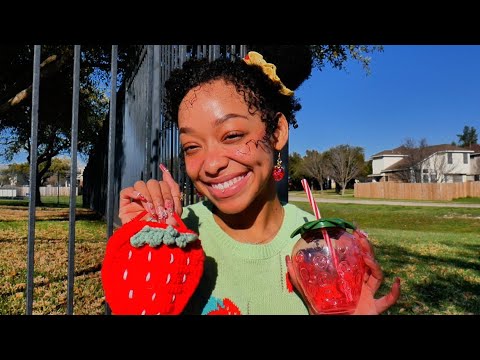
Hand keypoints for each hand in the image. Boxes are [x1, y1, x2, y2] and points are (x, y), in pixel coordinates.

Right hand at [118, 164, 182, 225]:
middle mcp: (148, 196)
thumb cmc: (165, 228)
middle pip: (152, 183)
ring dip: (148, 196)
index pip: (163, 184)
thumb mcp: (175, 208)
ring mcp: (136, 200)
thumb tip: (166, 171)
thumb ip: (173, 188)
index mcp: (160, 195)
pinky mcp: (124, 205)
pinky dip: (134, 192)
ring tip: (151, 210)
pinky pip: (126, 191)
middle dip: (158, 196)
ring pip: (141, 184)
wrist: (154, 244)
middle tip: (160, 211)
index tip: (169, 208)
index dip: (167, 193)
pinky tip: (141, 200)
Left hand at [286, 232, 400, 314]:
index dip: (356, 244)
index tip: (354, 230)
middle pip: (368, 263)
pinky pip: (388, 300)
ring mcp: (369, 296)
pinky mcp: (374, 309)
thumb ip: (298, 278)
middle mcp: (359, 285)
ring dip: (375, 266)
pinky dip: (395, 292)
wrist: (336, 325)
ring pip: (378, 277)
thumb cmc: (324, 313)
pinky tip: (397, 282)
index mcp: (347, 279)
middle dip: (367, 249)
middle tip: (361, 236)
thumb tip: (287, 259)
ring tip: (367, 259)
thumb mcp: (308, 294)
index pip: (354, 258)